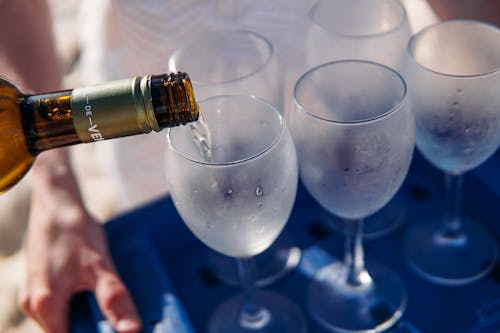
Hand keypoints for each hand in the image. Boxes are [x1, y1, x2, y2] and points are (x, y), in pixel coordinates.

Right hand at [19, 150, 141, 332]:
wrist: (56, 201)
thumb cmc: (75, 230)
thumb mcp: (100, 265)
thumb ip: (113, 300)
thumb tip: (131, 331)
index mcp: (45, 306)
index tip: (117, 332)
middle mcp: (33, 305)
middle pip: (67, 332)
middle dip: (93, 329)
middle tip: (119, 319)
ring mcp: (35, 295)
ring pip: (65, 320)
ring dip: (88, 318)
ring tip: (113, 309)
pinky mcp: (41, 285)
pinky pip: (61, 306)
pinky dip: (80, 305)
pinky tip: (98, 295)